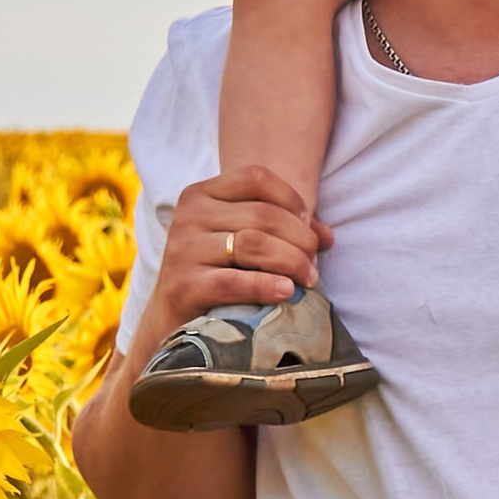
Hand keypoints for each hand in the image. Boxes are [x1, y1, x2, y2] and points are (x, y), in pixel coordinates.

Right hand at [133, 165, 329, 349]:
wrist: (172, 320)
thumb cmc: (215, 274)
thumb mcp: (242, 242)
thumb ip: (282, 229)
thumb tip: (327, 236)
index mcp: (200, 194)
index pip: (256, 178)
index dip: (292, 199)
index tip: (308, 227)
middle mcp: (189, 216)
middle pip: (263, 215)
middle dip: (300, 240)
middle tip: (314, 265)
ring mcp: (182, 249)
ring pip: (253, 244)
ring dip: (292, 262)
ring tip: (308, 280)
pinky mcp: (183, 285)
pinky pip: (235, 281)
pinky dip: (267, 285)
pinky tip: (287, 292)